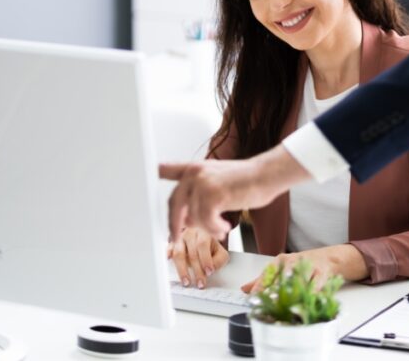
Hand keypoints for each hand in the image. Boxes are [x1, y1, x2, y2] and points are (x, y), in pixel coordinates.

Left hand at [159, 145, 309, 240]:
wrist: (265, 176)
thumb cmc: (245, 182)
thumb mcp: (218, 183)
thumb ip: (199, 197)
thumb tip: (186, 219)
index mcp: (195, 168)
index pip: (167, 169)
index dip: (153, 174)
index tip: (143, 177)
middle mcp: (195, 173)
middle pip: (174, 203)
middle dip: (174, 225)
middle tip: (174, 239)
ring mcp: (203, 182)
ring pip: (193, 217)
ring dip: (206, 228)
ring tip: (220, 228)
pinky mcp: (213, 194)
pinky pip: (205, 221)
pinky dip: (214, 228)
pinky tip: (224, 226)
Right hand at [168, 226, 229, 288]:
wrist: (199, 238)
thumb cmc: (209, 247)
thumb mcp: (220, 252)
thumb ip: (219, 260)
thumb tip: (211, 268)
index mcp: (204, 233)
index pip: (203, 245)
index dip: (205, 259)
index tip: (209, 272)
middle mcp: (191, 234)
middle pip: (192, 253)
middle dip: (197, 270)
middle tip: (200, 283)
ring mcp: (180, 238)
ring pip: (178, 253)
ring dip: (182, 270)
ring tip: (186, 282)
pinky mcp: (171, 244)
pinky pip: (168, 249)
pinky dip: (168, 255)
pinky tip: (169, 261)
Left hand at [240, 245, 367, 293]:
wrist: (328, 258)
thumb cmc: (301, 265)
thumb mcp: (281, 268)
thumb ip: (263, 279)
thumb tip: (244, 289)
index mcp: (281, 260)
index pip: (267, 273)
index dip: (260, 286)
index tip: (254, 298)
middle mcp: (293, 262)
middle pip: (281, 277)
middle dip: (274, 292)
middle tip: (268, 304)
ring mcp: (308, 267)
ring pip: (298, 281)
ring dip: (291, 295)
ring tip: (283, 306)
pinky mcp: (321, 275)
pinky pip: (314, 287)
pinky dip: (307, 297)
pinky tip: (303, 305)